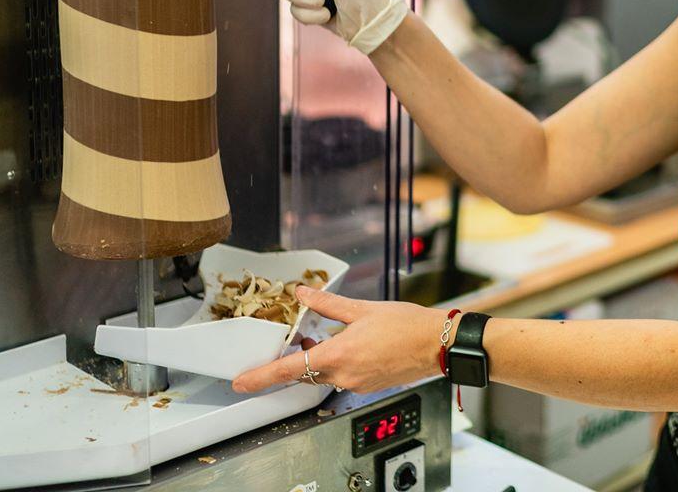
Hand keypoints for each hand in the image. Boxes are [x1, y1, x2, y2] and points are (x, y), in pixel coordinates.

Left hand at [231, 286, 445, 393]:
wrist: (436, 343)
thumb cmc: (406, 325)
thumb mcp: (362, 308)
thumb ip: (327, 303)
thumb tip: (303, 293)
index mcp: (339, 355)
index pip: (289, 371)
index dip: (261, 377)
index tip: (241, 382)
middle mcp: (344, 376)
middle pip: (305, 374)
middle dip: (294, 360)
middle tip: (290, 343)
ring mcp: (356, 383)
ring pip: (323, 375)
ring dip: (316, 359)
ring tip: (317, 339)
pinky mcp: (366, 385)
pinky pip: (340, 377)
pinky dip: (334, 363)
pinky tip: (342, 345)